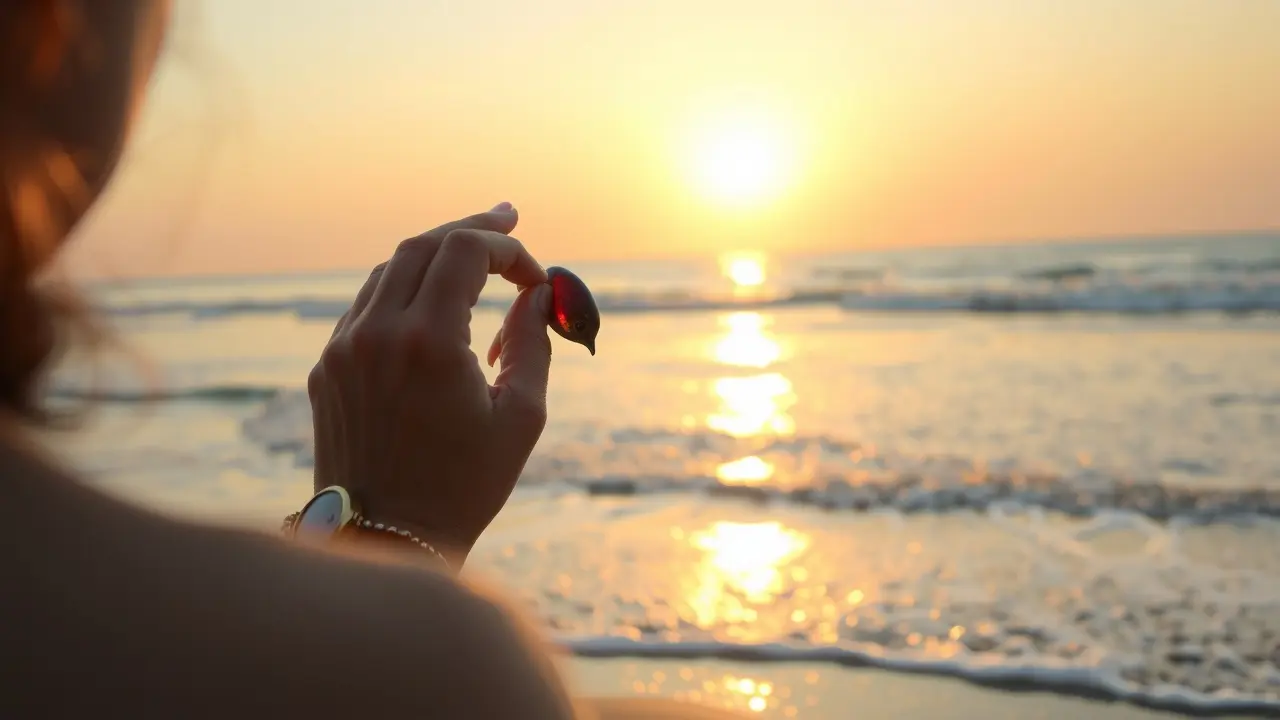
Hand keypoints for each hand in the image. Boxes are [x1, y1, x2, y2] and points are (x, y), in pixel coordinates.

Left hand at [307, 204, 552, 567]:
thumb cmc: (464, 486)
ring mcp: (342, 350)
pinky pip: (364, 307)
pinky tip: (430, 302)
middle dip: (470, 229)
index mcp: (427, 342)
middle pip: (422, 244)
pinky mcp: (325, 370)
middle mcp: (376, 334)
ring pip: (386, 270)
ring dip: (433, 256)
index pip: (465, 250)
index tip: (535, 277)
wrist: (385, 539)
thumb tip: (534, 294)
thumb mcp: (520, 416)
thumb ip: (531, 342)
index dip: (508, 249)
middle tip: (509, 219)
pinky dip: (402, 290)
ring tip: (472, 258)